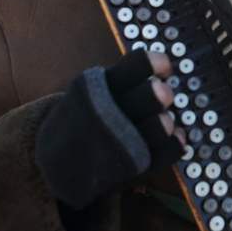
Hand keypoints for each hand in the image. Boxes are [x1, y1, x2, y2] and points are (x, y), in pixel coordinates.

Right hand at [35, 49, 185, 208]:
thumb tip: (162, 65)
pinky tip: (174, 137)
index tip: (163, 69)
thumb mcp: (90, 91)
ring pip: (162, 126)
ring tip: (163, 120)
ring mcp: (123, 143)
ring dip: (167, 120)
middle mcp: (112, 113)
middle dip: (163, 93)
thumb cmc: (84, 118)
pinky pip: (166, 154)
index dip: (157, 62)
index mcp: (99, 88)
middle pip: (155, 95)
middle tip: (162, 96)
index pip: (137, 64)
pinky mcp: (134, 168)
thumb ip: (122, 77)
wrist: (55, 164)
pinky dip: (176, 143)